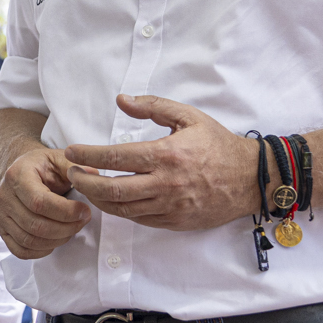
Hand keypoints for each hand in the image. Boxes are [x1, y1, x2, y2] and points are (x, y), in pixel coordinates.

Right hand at [0, 145, 91, 257]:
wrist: (21, 173)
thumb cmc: (42, 167)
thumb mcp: (59, 159)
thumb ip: (75, 167)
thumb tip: (92, 174)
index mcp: (17, 175)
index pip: (39, 202)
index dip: (66, 212)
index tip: (84, 211)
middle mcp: (4, 196)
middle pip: (35, 225)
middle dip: (66, 228)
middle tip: (82, 221)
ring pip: (29, 240)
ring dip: (57, 240)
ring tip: (71, 229)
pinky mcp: (1, 230)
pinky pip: (20, 250)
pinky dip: (41, 251)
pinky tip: (55, 240)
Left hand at [63, 95, 260, 231]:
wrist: (251, 179)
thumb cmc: (218, 145)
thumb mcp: (189, 117)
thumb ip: (153, 107)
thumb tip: (122, 100)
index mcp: (167, 155)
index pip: (115, 157)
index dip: (87, 155)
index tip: (70, 151)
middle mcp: (166, 184)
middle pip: (112, 189)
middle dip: (84, 182)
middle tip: (71, 173)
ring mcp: (170, 206)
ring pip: (122, 209)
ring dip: (97, 199)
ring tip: (86, 186)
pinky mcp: (175, 222)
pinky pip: (139, 220)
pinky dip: (120, 210)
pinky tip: (111, 199)